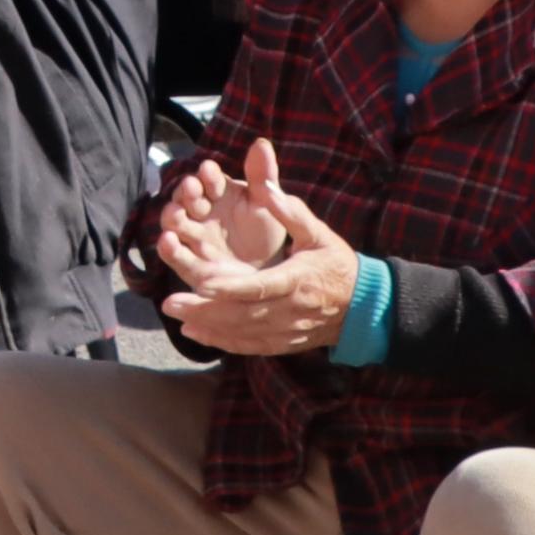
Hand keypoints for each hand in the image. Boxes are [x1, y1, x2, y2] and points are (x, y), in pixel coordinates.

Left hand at [157, 145, 360, 357]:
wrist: (364, 307)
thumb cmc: (337, 263)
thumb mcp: (319, 232)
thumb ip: (290, 212)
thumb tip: (266, 188)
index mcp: (297, 280)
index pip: (260, 287)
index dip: (230, 288)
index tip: (203, 284)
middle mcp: (290, 310)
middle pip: (243, 314)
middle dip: (206, 311)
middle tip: (170, 303)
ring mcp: (286, 330)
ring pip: (243, 333)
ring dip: (208, 327)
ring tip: (176, 316)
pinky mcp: (283, 342)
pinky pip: (250, 346)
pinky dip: (222, 342)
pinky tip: (196, 333)